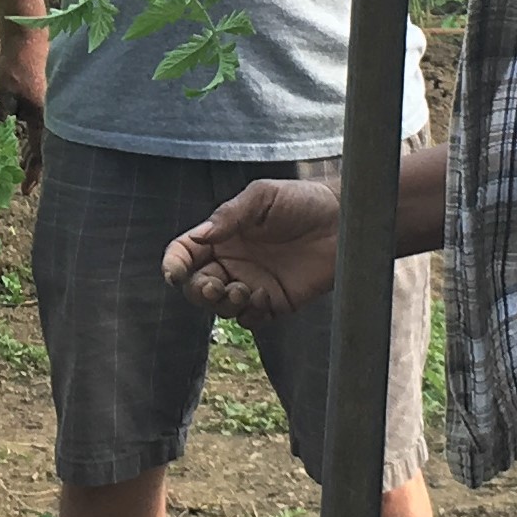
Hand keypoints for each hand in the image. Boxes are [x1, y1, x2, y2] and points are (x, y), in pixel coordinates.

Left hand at [0, 25, 46, 192]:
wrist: (27, 42)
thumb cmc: (14, 67)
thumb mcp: (2, 95)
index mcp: (42, 118)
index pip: (39, 153)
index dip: (32, 173)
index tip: (24, 190)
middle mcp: (48, 117)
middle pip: (43, 150)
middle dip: (32, 168)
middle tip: (22, 186)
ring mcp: (46, 109)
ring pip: (40, 139)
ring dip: (30, 155)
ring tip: (21, 171)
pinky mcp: (40, 102)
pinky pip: (37, 127)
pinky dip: (29, 140)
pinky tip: (20, 146)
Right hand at [162, 177, 341, 323]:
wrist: (343, 222)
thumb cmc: (302, 201)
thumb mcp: (262, 197)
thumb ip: (229, 215)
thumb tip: (201, 236)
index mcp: (223, 236)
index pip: (185, 253)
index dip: (174, 264)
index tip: (175, 272)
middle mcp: (233, 262)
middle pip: (197, 286)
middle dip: (199, 290)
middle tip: (217, 285)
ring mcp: (252, 284)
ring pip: (220, 307)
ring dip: (224, 304)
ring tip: (244, 290)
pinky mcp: (275, 303)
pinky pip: (250, 319)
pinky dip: (249, 314)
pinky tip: (264, 297)